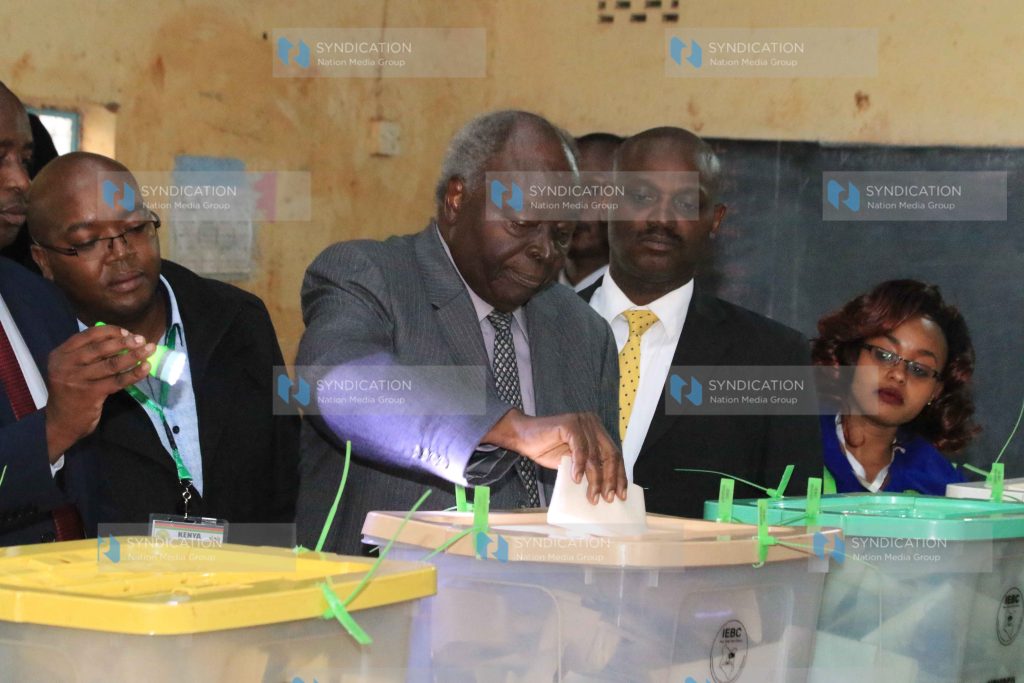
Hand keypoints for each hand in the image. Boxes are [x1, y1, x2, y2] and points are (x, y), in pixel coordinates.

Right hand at [44, 325, 153, 459]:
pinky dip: (133, 373)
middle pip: (100, 348)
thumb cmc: (71, 392)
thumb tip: (122, 340)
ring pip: (111, 364)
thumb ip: (89, 355)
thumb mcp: (72, 369)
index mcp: (60, 354)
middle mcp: (66, 364)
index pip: (87, 335)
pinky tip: (145, 368)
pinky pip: (117, 381)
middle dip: (125, 342)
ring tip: (149, 349)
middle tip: (142, 339)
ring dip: (133, 355)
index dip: (110, 331)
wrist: (61, 422)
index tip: (127, 332)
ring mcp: (77, 379)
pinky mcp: (90, 394)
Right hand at [483, 409, 626, 503]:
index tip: (621, 494)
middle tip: (607, 497)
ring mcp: (582, 422)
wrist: (523, 437)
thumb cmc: (547, 449)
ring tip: (592, 495)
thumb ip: (589, 468)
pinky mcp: (570, 424)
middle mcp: (593, 424)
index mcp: (597, 431)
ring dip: (595, 479)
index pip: (614, 455)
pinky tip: (576, 479)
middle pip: (609, 455)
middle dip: (610, 479)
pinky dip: (579, 466)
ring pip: (595, 455)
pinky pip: (580, 449)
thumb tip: (605, 489)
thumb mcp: (574, 462)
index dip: (619, 475)